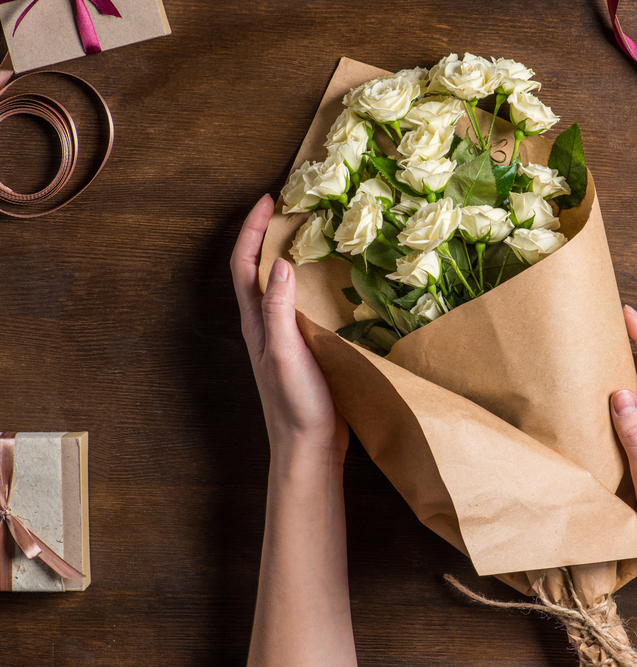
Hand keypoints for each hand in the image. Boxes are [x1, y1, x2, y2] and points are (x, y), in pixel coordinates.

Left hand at [230, 194, 347, 469]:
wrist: (309, 448)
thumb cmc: (297, 405)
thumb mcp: (287, 353)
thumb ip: (281, 310)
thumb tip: (281, 263)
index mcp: (256, 323)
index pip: (244, 265)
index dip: (252, 230)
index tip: (269, 200)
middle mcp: (265, 325)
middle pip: (256, 269)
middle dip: (266, 234)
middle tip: (289, 207)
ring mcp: (283, 336)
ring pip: (278, 285)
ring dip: (287, 254)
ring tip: (310, 232)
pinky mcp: (303, 348)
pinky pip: (300, 303)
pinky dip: (309, 281)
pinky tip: (331, 280)